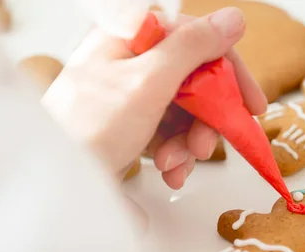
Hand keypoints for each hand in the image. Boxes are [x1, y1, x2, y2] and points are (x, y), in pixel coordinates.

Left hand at [42, 7, 266, 188]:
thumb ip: (193, 48)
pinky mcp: (131, 123)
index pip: (200, 42)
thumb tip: (234, 19)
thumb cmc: (89, 129)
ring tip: (173, 166)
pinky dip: (174, 154)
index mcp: (134, 37)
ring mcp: (132, 93)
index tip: (253, 106)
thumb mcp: (147, 83)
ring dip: (188, 143)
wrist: (51, 181)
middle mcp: (134, 60)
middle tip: (204, 149)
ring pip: (185, 112)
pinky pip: (168, 132)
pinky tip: (167, 172)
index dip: (232, 73)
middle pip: (195, 82)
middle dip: (205, 121)